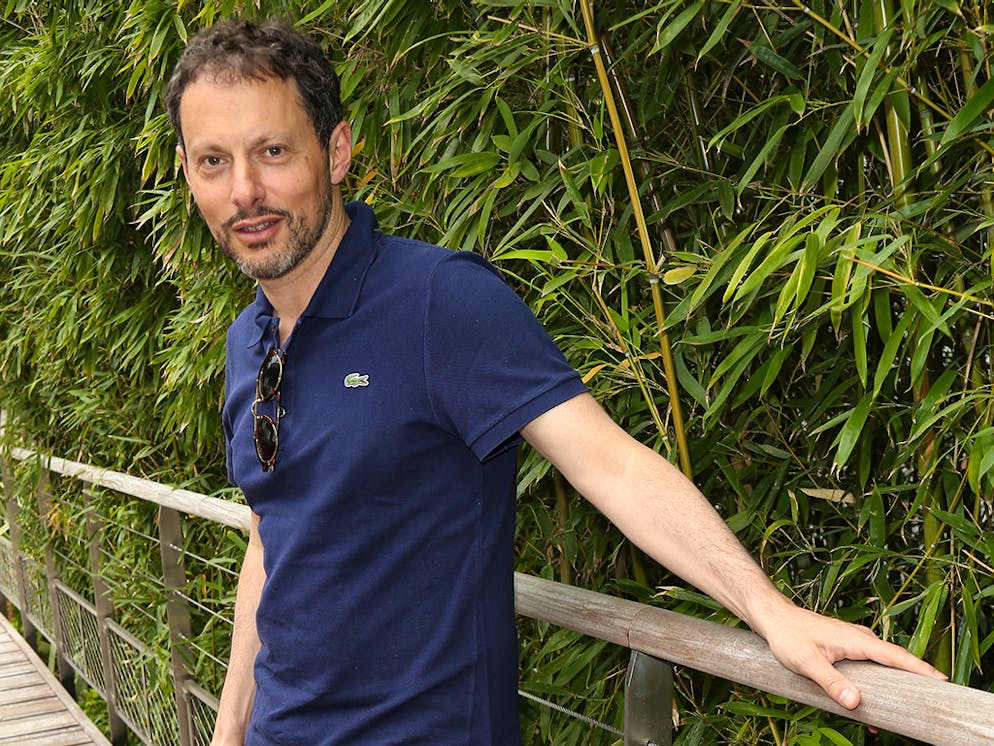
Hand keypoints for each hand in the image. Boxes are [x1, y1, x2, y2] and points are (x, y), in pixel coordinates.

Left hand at [759, 603, 946, 709]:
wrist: (773, 617)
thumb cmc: (788, 635)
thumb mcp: (807, 662)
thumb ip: (832, 682)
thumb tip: (855, 703)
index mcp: (856, 639)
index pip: (895, 655)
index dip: (919, 668)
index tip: (941, 680)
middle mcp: (859, 638)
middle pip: (893, 662)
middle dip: (909, 683)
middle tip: (923, 705)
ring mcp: (853, 642)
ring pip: (879, 666)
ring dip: (888, 686)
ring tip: (888, 716)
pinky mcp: (845, 648)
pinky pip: (867, 666)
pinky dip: (872, 682)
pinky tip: (865, 704)